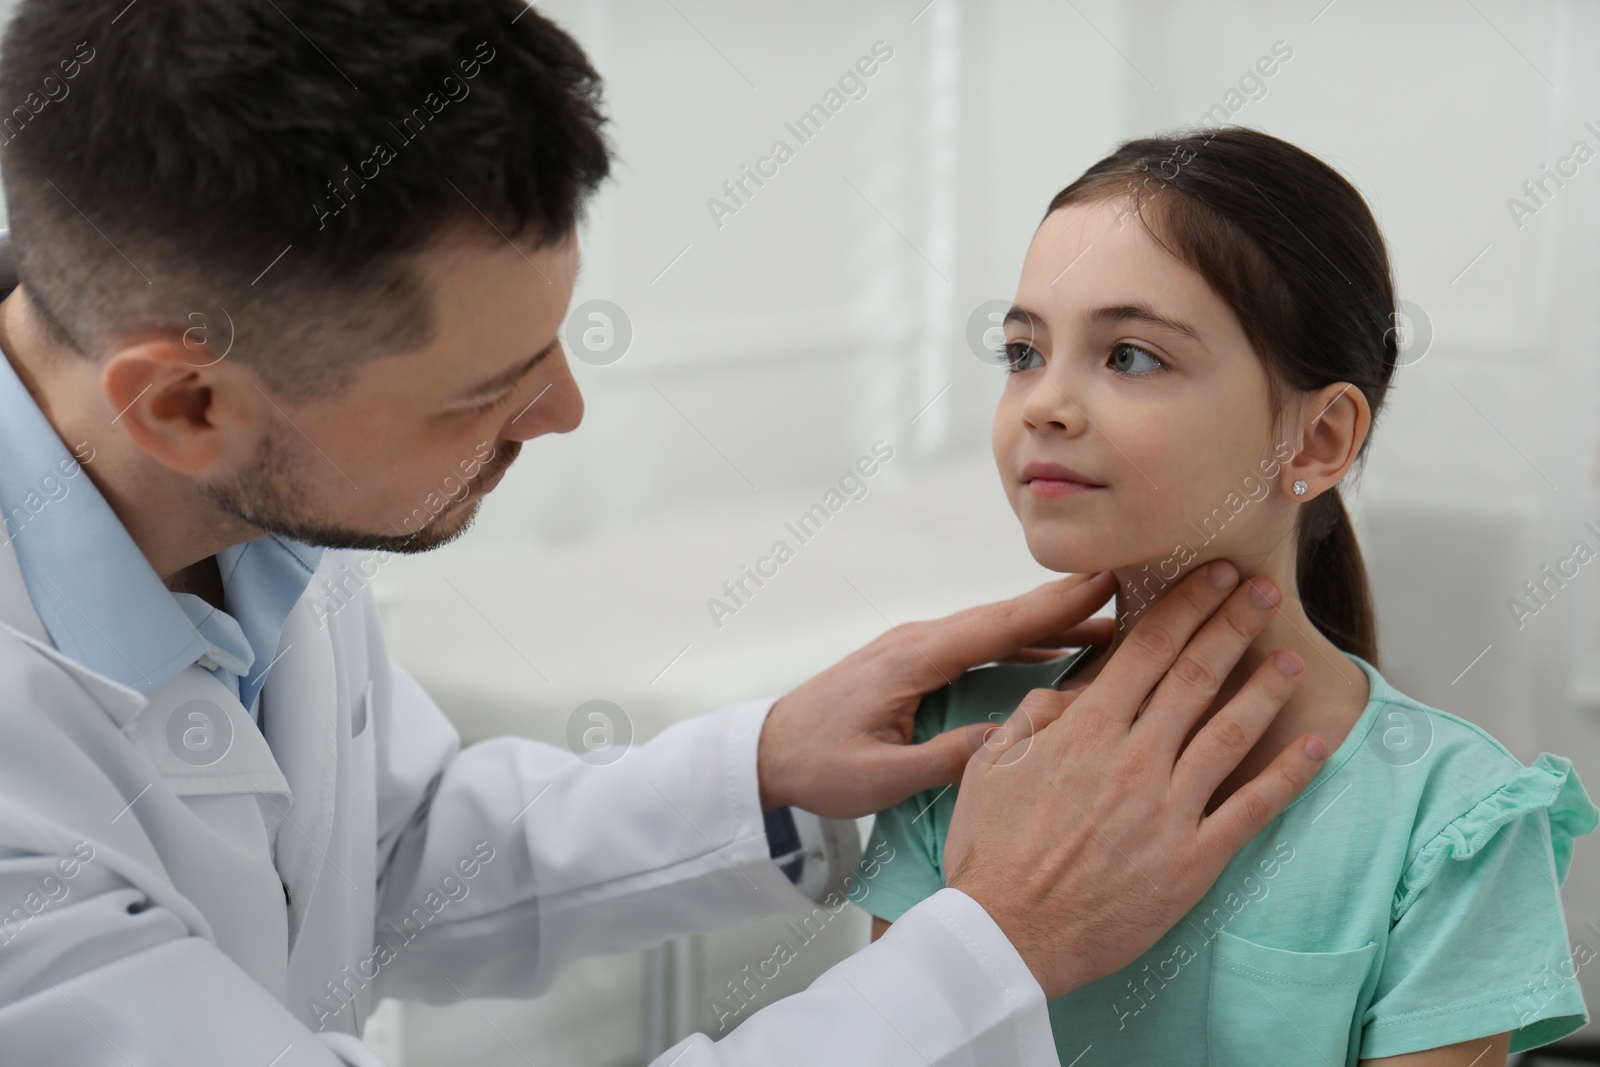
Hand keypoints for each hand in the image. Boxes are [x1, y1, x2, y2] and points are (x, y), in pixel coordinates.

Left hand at [757, 571, 1116, 817]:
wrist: (768, 753)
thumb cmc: (817, 766)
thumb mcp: (881, 776)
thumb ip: (947, 757)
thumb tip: (1015, 739)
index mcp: (913, 659)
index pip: (997, 626)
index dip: (1054, 605)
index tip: (1105, 580)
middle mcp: (919, 641)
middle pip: (1004, 619)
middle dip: (1067, 605)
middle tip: (1128, 592)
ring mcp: (917, 648)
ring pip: (995, 630)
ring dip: (1049, 626)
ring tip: (1111, 624)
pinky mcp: (916, 662)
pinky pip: (979, 646)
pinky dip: (1020, 645)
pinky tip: (1056, 654)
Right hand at [941, 560, 1327, 1000]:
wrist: (1008, 933)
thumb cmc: (993, 852)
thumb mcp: (992, 766)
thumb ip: (1035, 718)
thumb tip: (1070, 689)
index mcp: (1084, 731)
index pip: (1147, 649)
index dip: (1186, 606)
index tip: (1214, 575)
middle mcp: (1133, 759)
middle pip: (1196, 675)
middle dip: (1234, 624)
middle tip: (1266, 590)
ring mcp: (1167, 809)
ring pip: (1231, 732)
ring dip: (1266, 688)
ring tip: (1293, 658)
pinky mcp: (1192, 860)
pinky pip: (1252, 808)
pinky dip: (1290, 774)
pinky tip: (1316, 746)